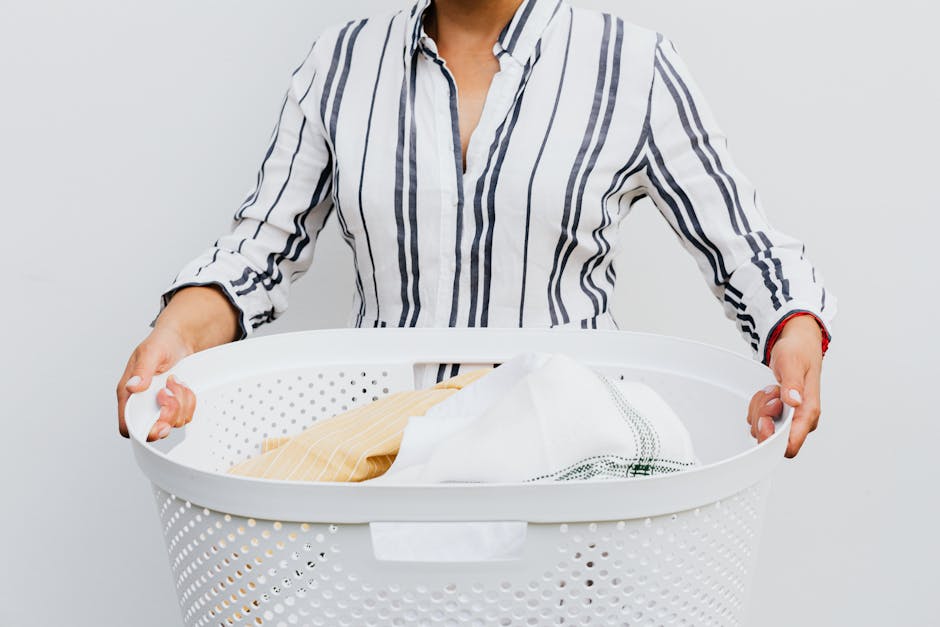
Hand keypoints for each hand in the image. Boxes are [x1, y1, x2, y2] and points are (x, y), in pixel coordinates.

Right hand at [117, 326, 197, 441]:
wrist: (181, 340)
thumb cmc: (161, 343)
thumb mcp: (151, 352)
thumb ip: (142, 371)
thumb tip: (132, 388)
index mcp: (129, 394)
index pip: (128, 426)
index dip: (143, 431)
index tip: (160, 421)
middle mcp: (143, 403)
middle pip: (155, 429)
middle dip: (169, 413)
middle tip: (170, 391)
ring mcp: (160, 405)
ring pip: (174, 422)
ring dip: (181, 402)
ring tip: (176, 381)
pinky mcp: (176, 404)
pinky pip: (186, 414)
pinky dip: (190, 401)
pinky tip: (184, 386)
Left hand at [746, 315, 823, 457]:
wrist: (798, 345)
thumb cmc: (799, 352)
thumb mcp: (792, 363)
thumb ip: (792, 383)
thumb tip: (794, 401)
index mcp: (809, 412)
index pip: (790, 445)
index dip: (772, 438)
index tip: (765, 419)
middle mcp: (801, 420)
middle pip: (772, 439)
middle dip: (762, 416)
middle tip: (769, 393)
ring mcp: (790, 418)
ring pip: (763, 430)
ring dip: (759, 409)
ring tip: (771, 389)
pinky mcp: (780, 415)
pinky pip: (759, 420)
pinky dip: (757, 406)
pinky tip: (767, 392)